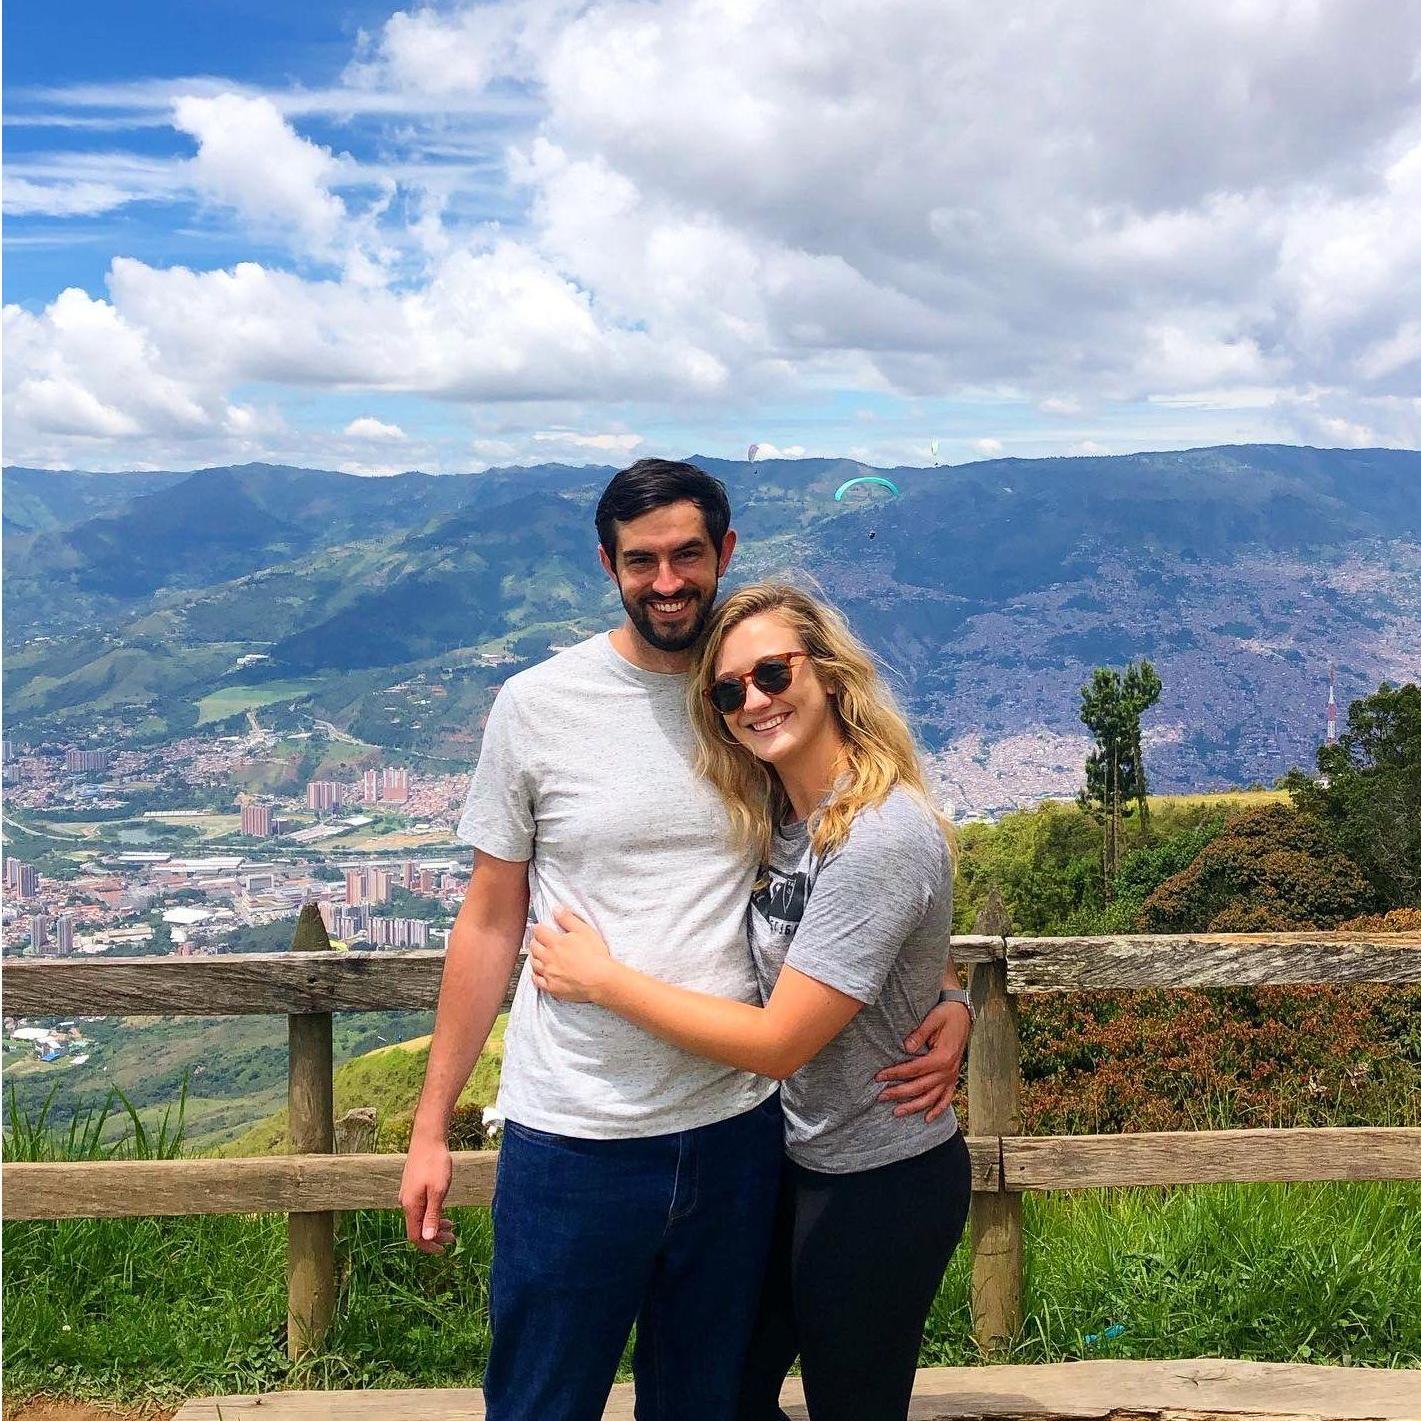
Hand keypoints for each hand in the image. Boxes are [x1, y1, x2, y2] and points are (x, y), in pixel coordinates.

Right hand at [399, 1134, 455, 1253]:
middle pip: (417, 1228)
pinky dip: (431, 1213)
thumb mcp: (438, 1191)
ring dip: (434, 1225)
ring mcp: (408, 1194)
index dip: (428, 1246)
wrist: (427, 1138)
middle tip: (453, 1238)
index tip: (444, 1251)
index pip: (415, 1236)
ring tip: (452, 1225)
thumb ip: (432, 1215)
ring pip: (419, 1217)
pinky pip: (420, 1207)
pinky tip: (442, 1210)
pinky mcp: (412, 1186)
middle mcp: (406, 1202)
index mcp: (411, 1206)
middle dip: (435, 1236)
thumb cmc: (434, 1163)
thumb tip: (427, 1238)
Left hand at [530, 905, 614, 1003]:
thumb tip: (556, 909)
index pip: (539, 932)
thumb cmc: (595, 955)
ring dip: (535, 957)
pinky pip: (537, 980)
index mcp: (555, 942)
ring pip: (534, 963)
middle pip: (533, 947)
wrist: (600, 979)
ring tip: (540, 955)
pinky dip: (536, 975)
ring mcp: (549, 974)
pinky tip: (539, 973)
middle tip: (540, 941)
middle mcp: (548, 958)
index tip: (541, 928)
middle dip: (535, 942)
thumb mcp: (584, 930)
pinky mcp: (551, 987)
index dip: (539, 928)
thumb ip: (568, 919)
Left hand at [874, 999, 969, 1122]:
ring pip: (931, 1097)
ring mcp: (951, 1076)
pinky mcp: (953, 1078)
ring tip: (897, 1112)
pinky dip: (937, 1110)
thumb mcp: (933, 1019)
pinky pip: (946, 1098)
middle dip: (899, 1093)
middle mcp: (947, 1071)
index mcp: (942, 1057)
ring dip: (914, 1107)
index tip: (879, 1077)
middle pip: (920, 1087)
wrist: (963, 1014)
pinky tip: (927, 1119)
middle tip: (881, 1097)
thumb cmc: (946, 1015)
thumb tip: (906, 1047)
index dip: (895, 1074)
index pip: (914, 1070)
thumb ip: (920, 1033)